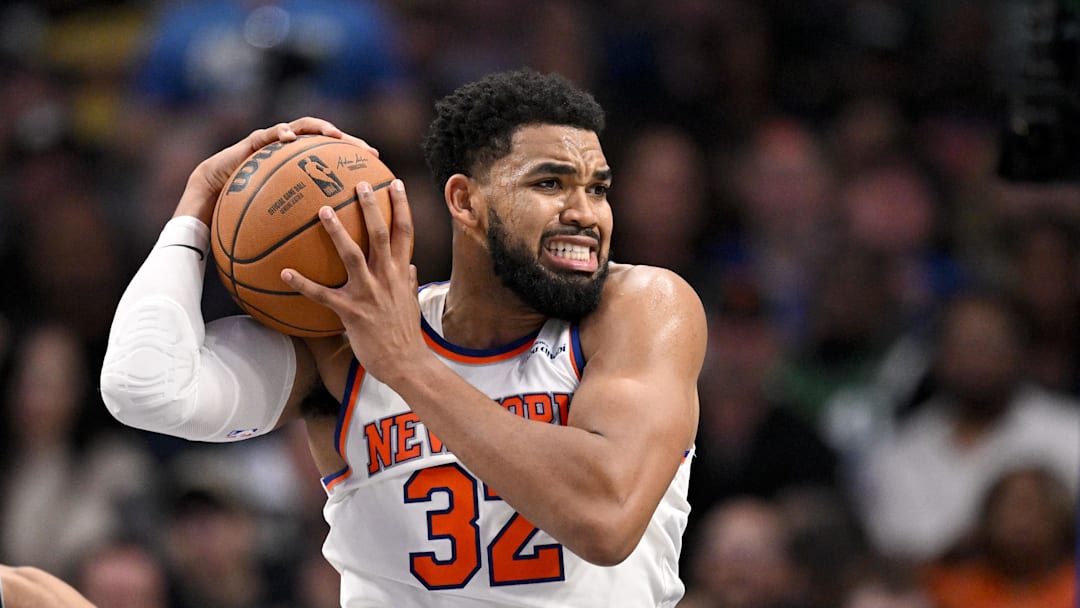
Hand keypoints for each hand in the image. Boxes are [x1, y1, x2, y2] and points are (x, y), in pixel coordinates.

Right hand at [174, 117, 377, 225]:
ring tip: (333, 135)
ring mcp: (274, 147)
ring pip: (301, 129)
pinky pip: (266, 135)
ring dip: (318, 128)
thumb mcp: (279, 234)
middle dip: (347, 141)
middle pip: (326, 143)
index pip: (337, 165)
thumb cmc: (244, 221)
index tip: (382, 173)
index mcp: (303, 176)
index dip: (358, 166)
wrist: (210, 203)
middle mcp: (292, 158)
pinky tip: (288, 138)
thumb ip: (302, 241)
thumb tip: (326, 272)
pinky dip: (278, 133)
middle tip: (366, 150)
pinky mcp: (252, 143)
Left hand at [281, 179, 424, 381]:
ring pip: (353, 255)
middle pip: (380, 234)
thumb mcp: (411, 302)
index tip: (394, 183)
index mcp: (401, 272)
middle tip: (357, 183)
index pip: (405, 231)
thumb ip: (409, 282)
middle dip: (370, 206)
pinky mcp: (352, 313)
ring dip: (337, 231)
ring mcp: (370, 294)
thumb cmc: (406, 334)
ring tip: (321, 210)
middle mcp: (388, 277)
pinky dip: (303, 284)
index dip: (401, 205)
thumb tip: (410, 266)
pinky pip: (323, 295)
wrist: (407, 364)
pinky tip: (284, 273)